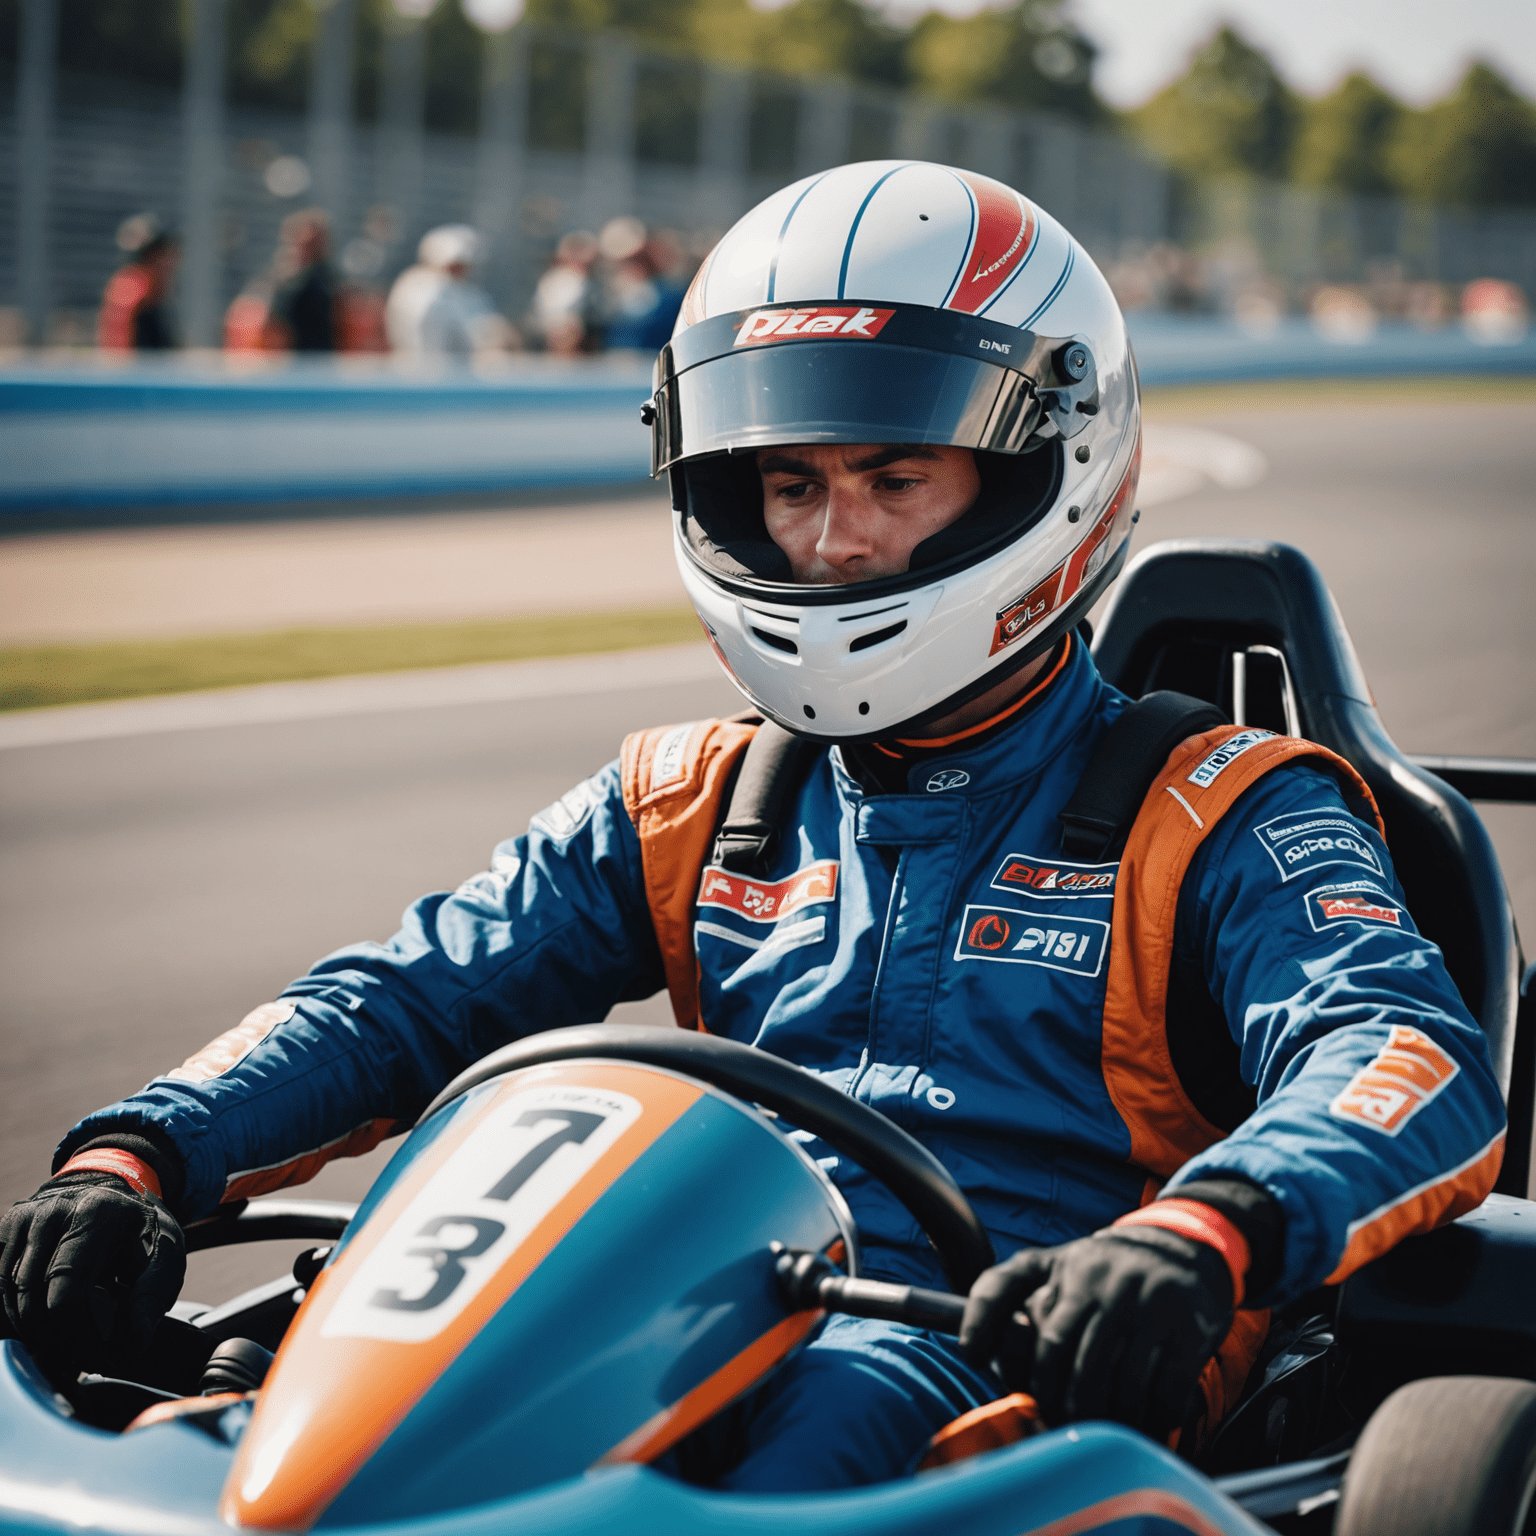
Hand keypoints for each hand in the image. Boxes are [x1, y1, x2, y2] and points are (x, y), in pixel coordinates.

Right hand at [0, 1173, 184, 1374]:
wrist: (112, 1197)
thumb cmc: (140, 1229)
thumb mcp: (166, 1250)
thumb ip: (154, 1290)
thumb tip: (137, 1337)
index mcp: (95, 1212)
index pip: (68, 1285)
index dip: (79, 1330)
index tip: (100, 1354)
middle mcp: (52, 1211)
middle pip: (34, 1297)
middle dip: (57, 1340)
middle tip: (86, 1362)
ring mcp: (23, 1220)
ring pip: (11, 1297)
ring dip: (35, 1335)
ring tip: (69, 1351)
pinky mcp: (5, 1232)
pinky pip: (0, 1288)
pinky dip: (19, 1318)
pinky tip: (48, 1332)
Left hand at [959, 1226, 1232, 1436]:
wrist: (1185, 1248)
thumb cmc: (1107, 1274)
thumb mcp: (1058, 1269)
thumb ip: (1012, 1297)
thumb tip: (975, 1353)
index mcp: (1059, 1265)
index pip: (1002, 1288)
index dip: (979, 1322)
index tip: (972, 1355)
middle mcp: (1096, 1276)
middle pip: (1057, 1352)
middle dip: (1054, 1398)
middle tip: (1063, 1422)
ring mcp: (1143, 1298)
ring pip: (1111, 1379)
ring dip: (1107, 1418)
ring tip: (1108, 1430)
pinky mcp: (1187, 1323)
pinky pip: (1163, 1388)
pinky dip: (1155, 1417)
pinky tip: (1152, 1419)